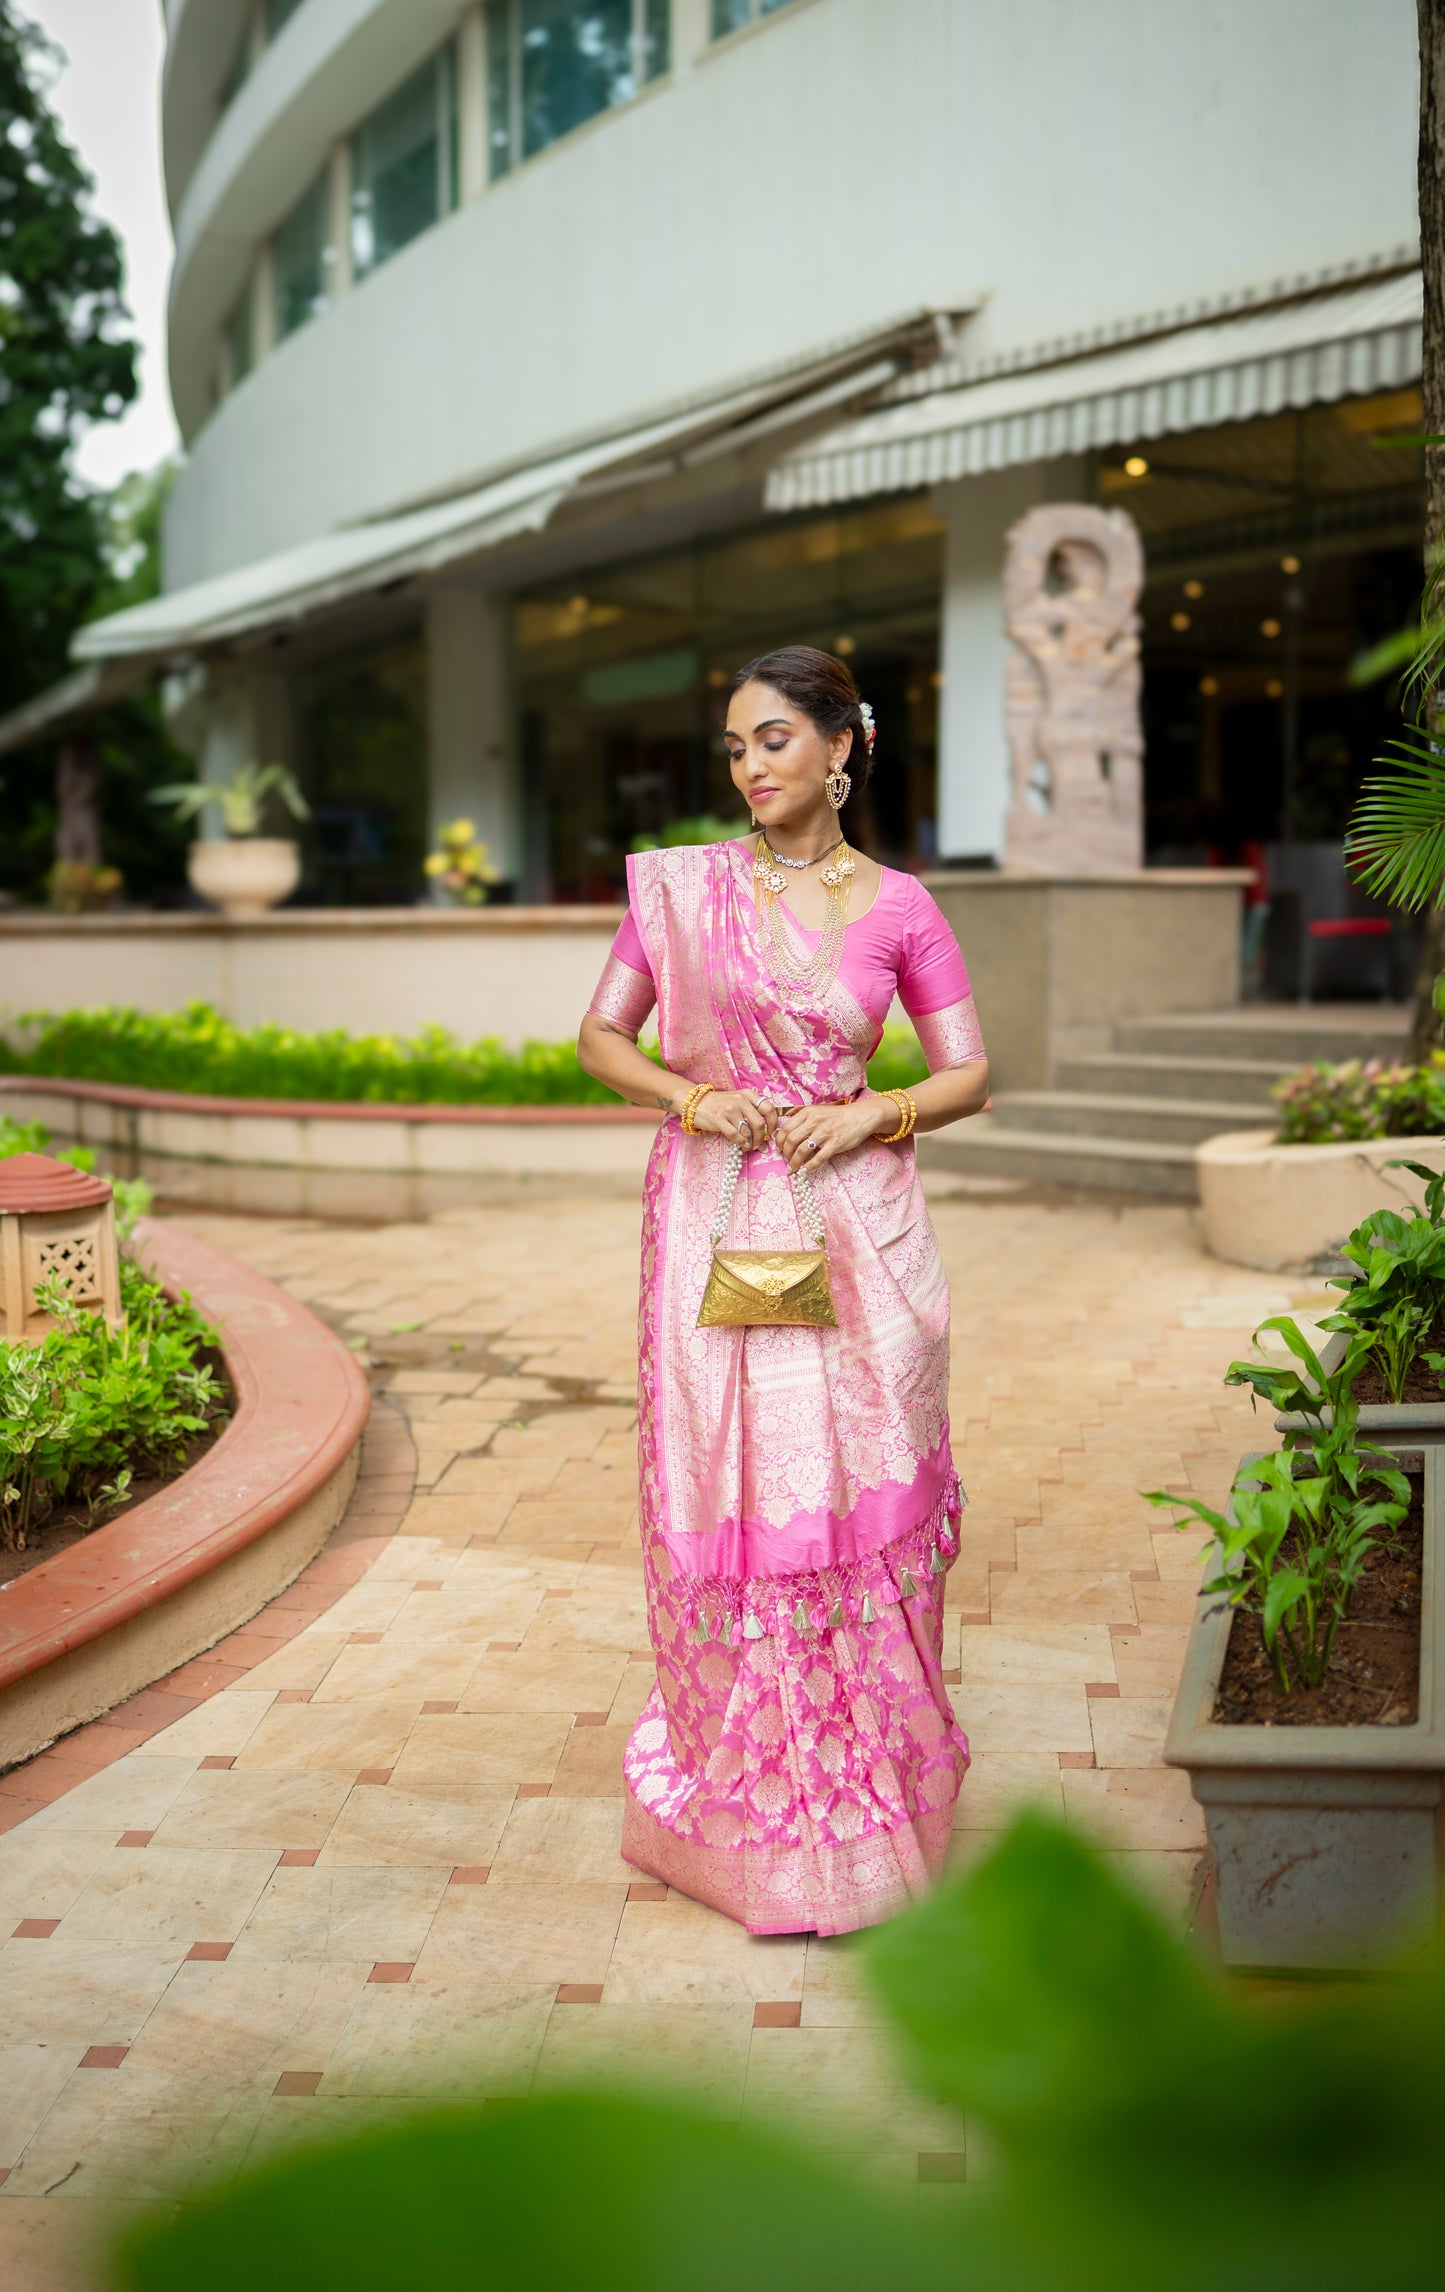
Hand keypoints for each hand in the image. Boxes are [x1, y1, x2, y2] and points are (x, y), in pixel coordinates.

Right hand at [691, 1087, 777, 1151]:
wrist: (696, 1102)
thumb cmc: (720, 1104)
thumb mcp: (738, 1101)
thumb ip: (752, 1115)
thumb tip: (766, 1137)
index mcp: (748, 1094)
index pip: (768, 1108)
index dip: (773, 1123)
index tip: (771, 1133)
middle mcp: (740, 1100)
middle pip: (759, 1123)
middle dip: (762, 1137)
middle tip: (760, 1144)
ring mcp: (729, 1109)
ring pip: (748, 1131)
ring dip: (752, 1142)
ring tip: (750, 1146)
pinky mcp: (719, 1119)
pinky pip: (735, 1135)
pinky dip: (742, 1143)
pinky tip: (743, 1145)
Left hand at [774, 1096, 890, 1172]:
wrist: (860, 1117)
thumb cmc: (837, 1115)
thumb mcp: (817, 1108)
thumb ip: (801, 1113)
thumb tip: (784, 1118)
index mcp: (808, 1113)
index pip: (786, 1128)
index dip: (779, 1141)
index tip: (779, 1149)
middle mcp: (815, 1122)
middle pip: (791, 1140)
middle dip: (785, 1153)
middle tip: (785, 1160)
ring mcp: (825, 1133)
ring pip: (802, 1150)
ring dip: (794, 1162)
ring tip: (792, 1168)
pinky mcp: (835, 1144)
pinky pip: (818, 1158)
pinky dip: (809, 1166)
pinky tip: (805, 1170)